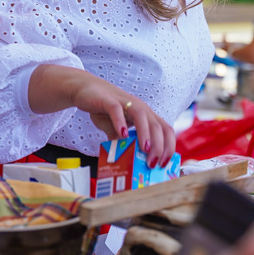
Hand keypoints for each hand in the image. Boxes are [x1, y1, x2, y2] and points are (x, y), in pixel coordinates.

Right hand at [30, 65, 175, 168]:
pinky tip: (122, 134)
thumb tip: (127, 163)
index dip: (168, 146)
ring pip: (141, 116)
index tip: (164, 163)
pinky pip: (117, 110)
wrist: (85, 90)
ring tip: (145, 150)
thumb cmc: (104, 110)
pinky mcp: (109, 100)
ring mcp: (125, 102)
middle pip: (156, 125)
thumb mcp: (116, 130)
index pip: (164, 129)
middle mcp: (139, 107)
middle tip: (154, 163)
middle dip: (159, 145)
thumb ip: (122, 144)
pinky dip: (121, 122)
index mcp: (145, 115)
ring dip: (145, 134)